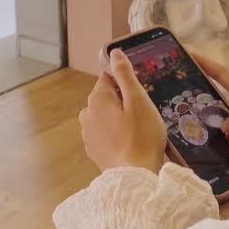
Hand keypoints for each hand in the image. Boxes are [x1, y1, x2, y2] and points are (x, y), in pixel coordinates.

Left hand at [79, 49, 165, 173]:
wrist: (136, 175)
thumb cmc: (142, 136)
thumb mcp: (138, 100)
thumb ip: (124, 74)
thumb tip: (114, 52)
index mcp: (96, 99)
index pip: (109, 78)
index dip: (127, 85)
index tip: (140, 97)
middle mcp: (86, 114)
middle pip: (107, 97)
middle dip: (123, 102)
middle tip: (142, 115)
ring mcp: (87, 134)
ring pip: (105, 116)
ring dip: (118, 118)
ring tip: (138, 131)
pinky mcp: (93, 150)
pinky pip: (105, 133)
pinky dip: (115, 134)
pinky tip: (130, 143)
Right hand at [191, 52, 228, 155]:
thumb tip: (223, 124)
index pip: (225, 76)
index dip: (206, 64)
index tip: (186, 53)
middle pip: (220, 99)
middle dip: (200, 97)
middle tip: (177, 100)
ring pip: (225, 122)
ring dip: (209, 124)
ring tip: (188, 130)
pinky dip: (222, 144)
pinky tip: (213, 154)